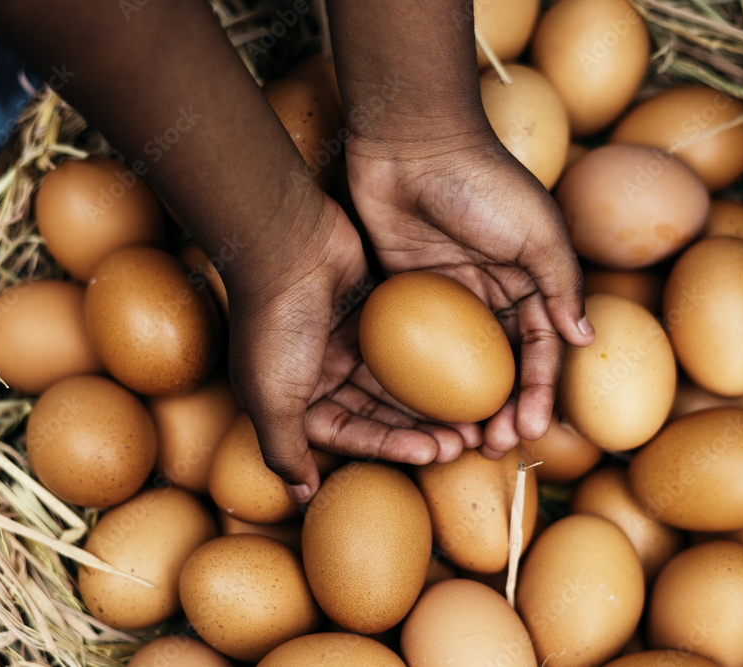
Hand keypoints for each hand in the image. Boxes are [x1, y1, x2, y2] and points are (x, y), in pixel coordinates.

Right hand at [224, 193, 476, 501]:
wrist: (286, 239)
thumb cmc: (275, 322)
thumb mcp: (270, 397)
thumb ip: (282, 448)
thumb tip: (299, 495)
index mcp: (293, 398)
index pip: (349, 435)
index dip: (390, 448)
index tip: (431, 452)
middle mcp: (320, 372)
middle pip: (377, 412)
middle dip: (419, 429)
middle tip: (463, 440)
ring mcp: (347, 341)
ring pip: (397, 381)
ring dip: (432, 401)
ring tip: (472, 415)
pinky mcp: (372, 311)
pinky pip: (407, 345)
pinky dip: (432, 361)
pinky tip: (465, 374)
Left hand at [344, 127, 594, 457]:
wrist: (413, 144)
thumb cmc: (483, 181)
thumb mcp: (537, 229)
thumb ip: (560, 284)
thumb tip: (585, 340)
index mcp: (530, 279)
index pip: (541, 347)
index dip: (540, 390)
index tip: (533, 429)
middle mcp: (492, 292)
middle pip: (501, 364)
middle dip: (503, 408)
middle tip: (494, 446)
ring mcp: (448, 295)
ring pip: (459, 364)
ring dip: (463, 405)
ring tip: (461, 441)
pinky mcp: (407, 294)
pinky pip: (417, 346)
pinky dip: (423, 380)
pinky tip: (421, 413)